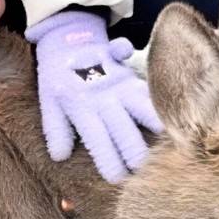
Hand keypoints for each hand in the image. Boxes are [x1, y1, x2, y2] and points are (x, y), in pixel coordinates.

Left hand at [25, 10, 162, 184]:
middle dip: (135, 150)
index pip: (97, 140)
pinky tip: (158, 84)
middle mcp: (101, 96)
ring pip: (138, 100)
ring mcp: (116, 80)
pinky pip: (128, 56)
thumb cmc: (57, 78)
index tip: (118, 178)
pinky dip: (136, 60)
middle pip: (122, 127)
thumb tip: (59, 156)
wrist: (62, 40)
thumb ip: (56, 129)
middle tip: (145, 168)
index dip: (108, 160)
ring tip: (168, 136)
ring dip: (153, 118)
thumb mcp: (49, 105)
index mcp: (81, 108)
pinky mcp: (125, 64)